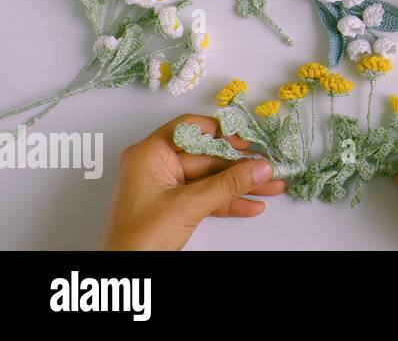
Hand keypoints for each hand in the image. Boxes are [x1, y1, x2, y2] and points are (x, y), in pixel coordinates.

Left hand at [101, 115, 284, 250]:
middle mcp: (156, 166)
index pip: (188, 129)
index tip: (247, 140)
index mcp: (149, 155)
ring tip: (270, 187)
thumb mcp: (188, 205)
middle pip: (207, 157)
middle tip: (268, 167)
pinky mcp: (173, 207)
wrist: (126, 270)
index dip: (220, 132)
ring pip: (211, 179)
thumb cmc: (139, 237)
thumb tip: (260, 168)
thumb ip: (228, 185)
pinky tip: (251, 205)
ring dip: (240, 186)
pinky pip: (207, 197)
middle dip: (240, 167)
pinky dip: (228, 202)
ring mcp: (166, 187)